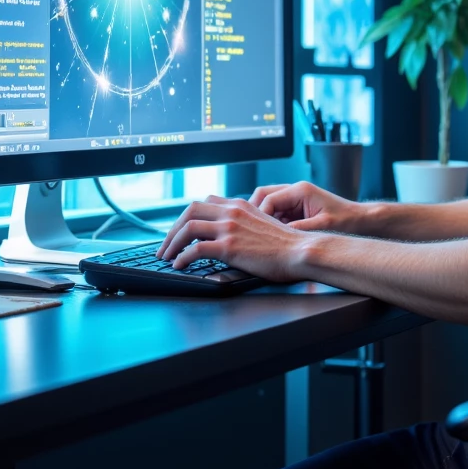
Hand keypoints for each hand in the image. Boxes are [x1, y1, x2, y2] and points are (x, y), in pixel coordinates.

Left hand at [156, 195, 306, 282]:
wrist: (301, 251)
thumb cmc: (287, 244)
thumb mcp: (264, 223)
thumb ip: (244, 222)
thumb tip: (229, 233)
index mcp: (240, 205)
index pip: (204, 203)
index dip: (187, 216)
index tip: (180, 230)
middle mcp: (232, 212)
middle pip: (189, 211)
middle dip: (172, 228)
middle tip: (166, 245)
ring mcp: (230, 228)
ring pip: (187, 228)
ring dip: (172, 243)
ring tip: (167, 256)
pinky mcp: (229, 247)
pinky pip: (195, 249)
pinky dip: (182, 258)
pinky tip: (180, 265)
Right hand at [247, 181, 363, 233]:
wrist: (361, 221)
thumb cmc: (347, 221)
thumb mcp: (322, 227)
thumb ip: (299, 230)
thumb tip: (277, 236)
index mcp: (300, 190)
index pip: (268, 198)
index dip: (259, 216)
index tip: (256, 232)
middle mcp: (295, 191)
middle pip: (263, 196)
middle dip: (255, 214)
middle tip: (253, 233)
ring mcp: (295, 199)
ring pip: (268, 205)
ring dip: (263, 219)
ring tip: (261, 237)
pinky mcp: (297, 209)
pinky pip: (277, 213)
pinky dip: (272, 224)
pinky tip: (273, 237)